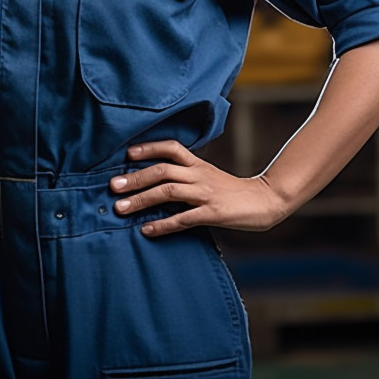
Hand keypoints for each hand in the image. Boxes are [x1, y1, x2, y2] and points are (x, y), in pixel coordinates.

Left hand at [109, 140, 286, 236]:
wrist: (265, 201)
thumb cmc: (232, 191)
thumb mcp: (208, 175)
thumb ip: (186, 175)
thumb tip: (155, 181)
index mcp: (198, 164)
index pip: (171, 148)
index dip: (149, 148)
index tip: (127, 154)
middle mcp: (199, 175)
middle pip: (162, 170)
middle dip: (135, 177)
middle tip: (113, 185)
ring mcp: (205, 193)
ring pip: (168, 191)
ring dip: (141, 199)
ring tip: (120, 208)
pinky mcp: (213, 213)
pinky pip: (183, 219)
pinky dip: (162, 224)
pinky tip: (146, 230)